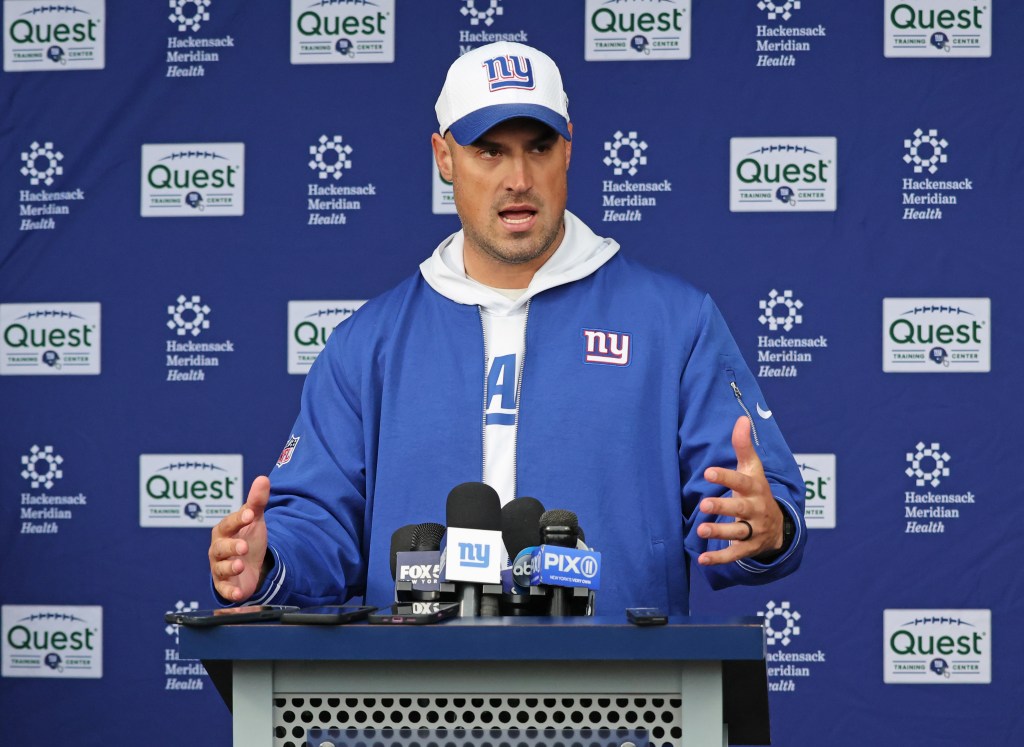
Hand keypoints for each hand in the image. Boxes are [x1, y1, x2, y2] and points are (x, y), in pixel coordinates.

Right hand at [208, 476, 269, 601]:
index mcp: (224, 530)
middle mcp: (218, 549)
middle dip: (231, 547)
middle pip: (220, 547)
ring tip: (239, 566)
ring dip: (229, 567)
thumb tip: (263, 479)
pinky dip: (229, 593)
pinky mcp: (225, 585)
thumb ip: (257, 501)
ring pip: (220, 568)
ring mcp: (220, 567)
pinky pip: (224, 590)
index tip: (250, 515)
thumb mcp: (254, 520)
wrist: (250, 564)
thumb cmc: (247, 538)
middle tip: (243, 547)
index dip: (238, 519)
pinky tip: (237, 594)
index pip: (229, 523)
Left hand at [696, 416, 783, 565]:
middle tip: (704, 505)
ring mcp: (754, 530)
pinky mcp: (749, 548)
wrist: (779, 526)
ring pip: (737, 533)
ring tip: (700, 531)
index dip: (726, 476)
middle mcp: (755, 510)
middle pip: (739, 509)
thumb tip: (741, 417)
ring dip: (719, 532)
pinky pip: (734, 554)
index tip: (709, 471)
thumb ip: (744, 446)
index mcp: (754, 489)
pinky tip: (702, 560)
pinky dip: (719, 559)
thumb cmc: (757, 491)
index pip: (741, 481)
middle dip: (723, 507)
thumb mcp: (753, 469)